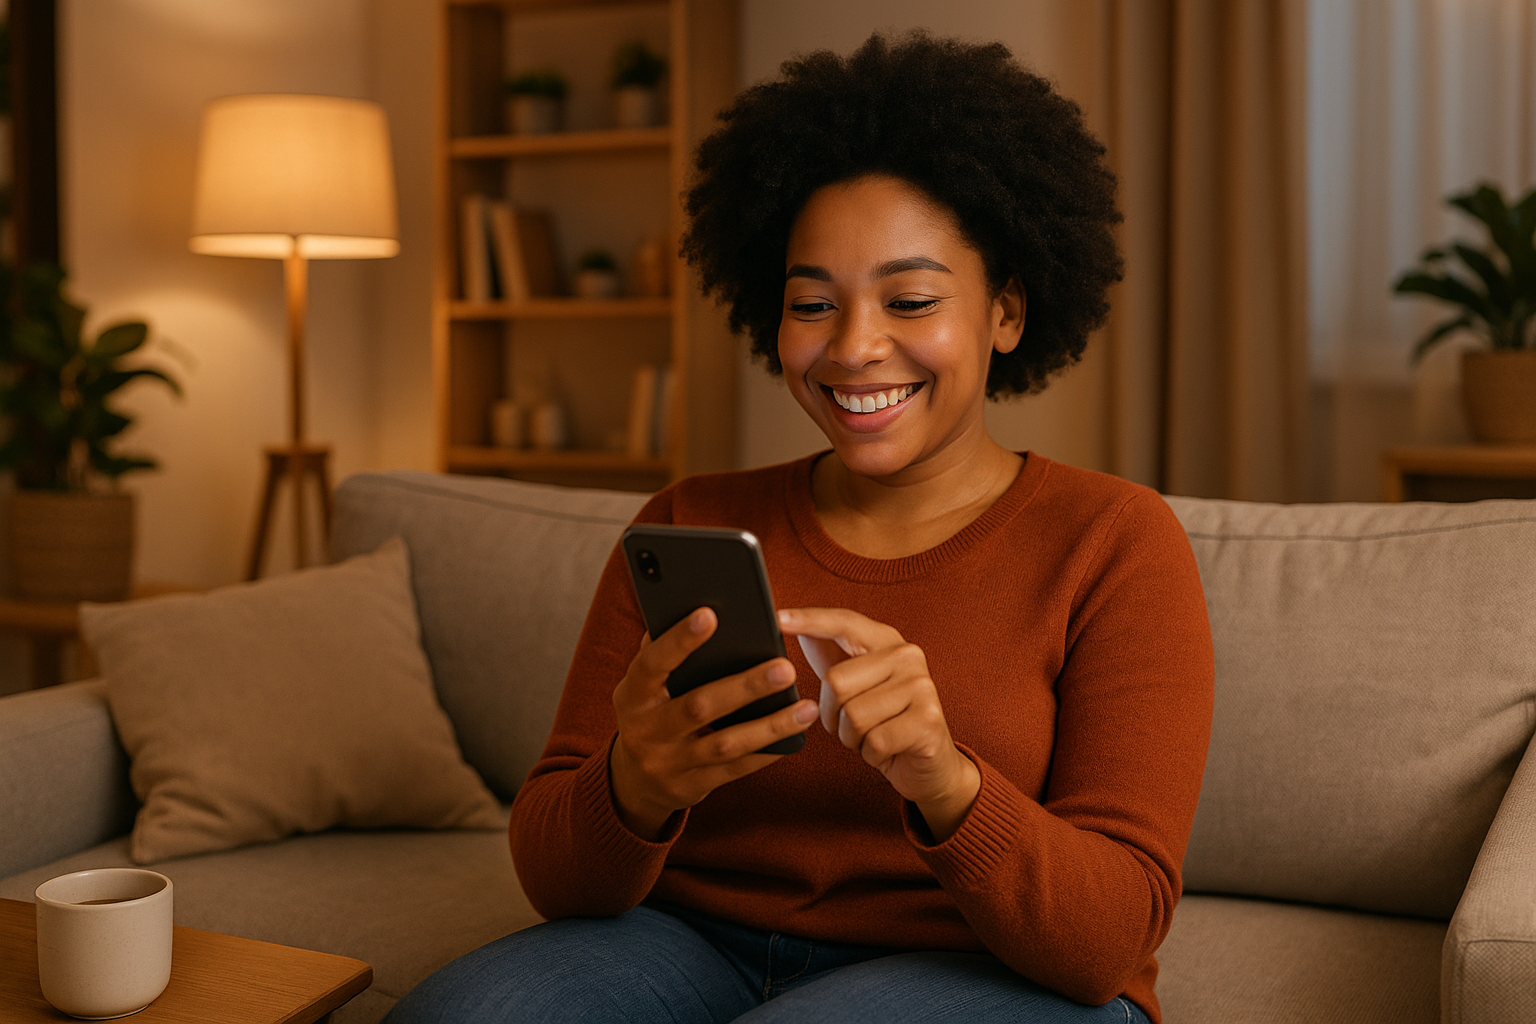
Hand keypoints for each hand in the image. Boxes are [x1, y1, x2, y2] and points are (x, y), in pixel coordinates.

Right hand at [609, 607, 818, 840]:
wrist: (634, 779)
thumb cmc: (650, 711)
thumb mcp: (645, 684)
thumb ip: (663, 650)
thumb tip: (696, 605)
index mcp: (632, 695)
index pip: (652, 664)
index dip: (679, 641)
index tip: (710, 614)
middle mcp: (646, 731)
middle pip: (699, 707)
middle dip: (745, 687)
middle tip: (785, 667)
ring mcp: (668, 764)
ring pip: (725, 744)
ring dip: (770, 726)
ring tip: (807, 708)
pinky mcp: (692, 787)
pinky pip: (736, 770)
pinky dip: (766, 751)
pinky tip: (794, 735)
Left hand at [777, 607, 979, 841]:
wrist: (928, 765)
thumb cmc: (882, 720)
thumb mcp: (854, 683)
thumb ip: (827, 652)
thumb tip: (788, 622)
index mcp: (887, 640)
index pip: (844, 622)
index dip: (810, 619)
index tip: (778, 618)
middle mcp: (908, 655)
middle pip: (836, 681)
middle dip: (833, 715)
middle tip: (855, 724)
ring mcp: (922, 686)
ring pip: (853, 716)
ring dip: (853, 738)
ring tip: (874, 736)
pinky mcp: (928, 721)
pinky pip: (873, 742)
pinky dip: (872, 755)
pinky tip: (889, 751)